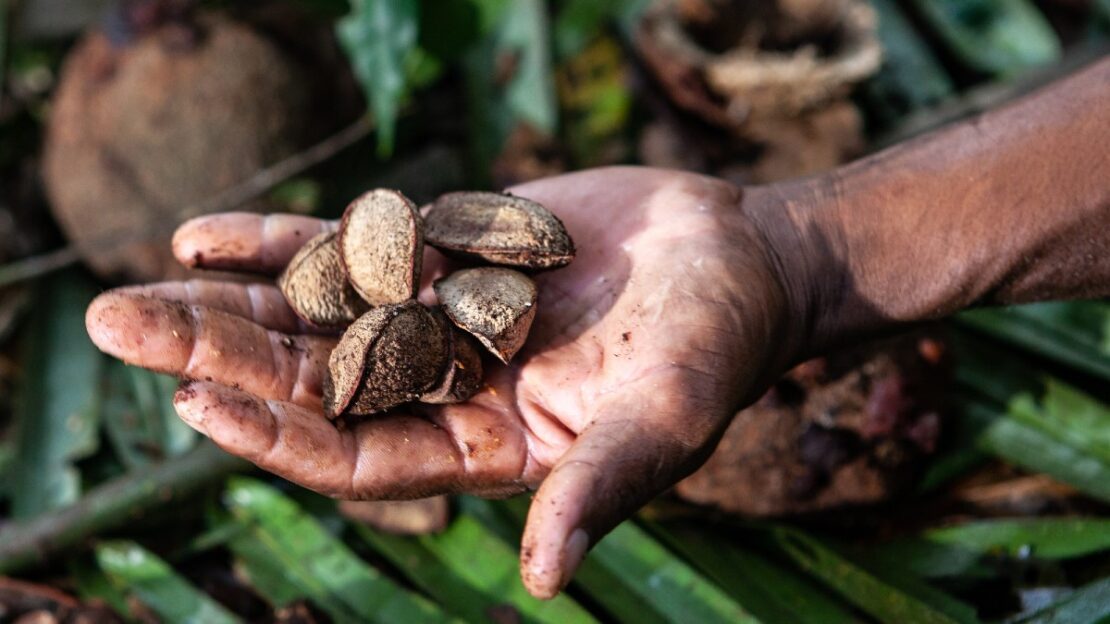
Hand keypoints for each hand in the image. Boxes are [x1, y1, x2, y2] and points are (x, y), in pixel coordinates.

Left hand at [86, 166, 800, 597]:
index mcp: (488, 449)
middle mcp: (447, 390)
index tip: (196, 407)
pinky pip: (347, 250)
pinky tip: (204, 234)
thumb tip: (544, 577)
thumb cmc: (715, 345)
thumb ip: (602, 485)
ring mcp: (439, 319)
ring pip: (314, 319)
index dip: (280, 438)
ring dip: (227, 306)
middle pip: (314, 385)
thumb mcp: (666, 419)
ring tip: (136, 290)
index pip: (362, 458)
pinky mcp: (444, 254)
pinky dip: (278, 242)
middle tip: (118, 327)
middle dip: (220, 360)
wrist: (734, 257)